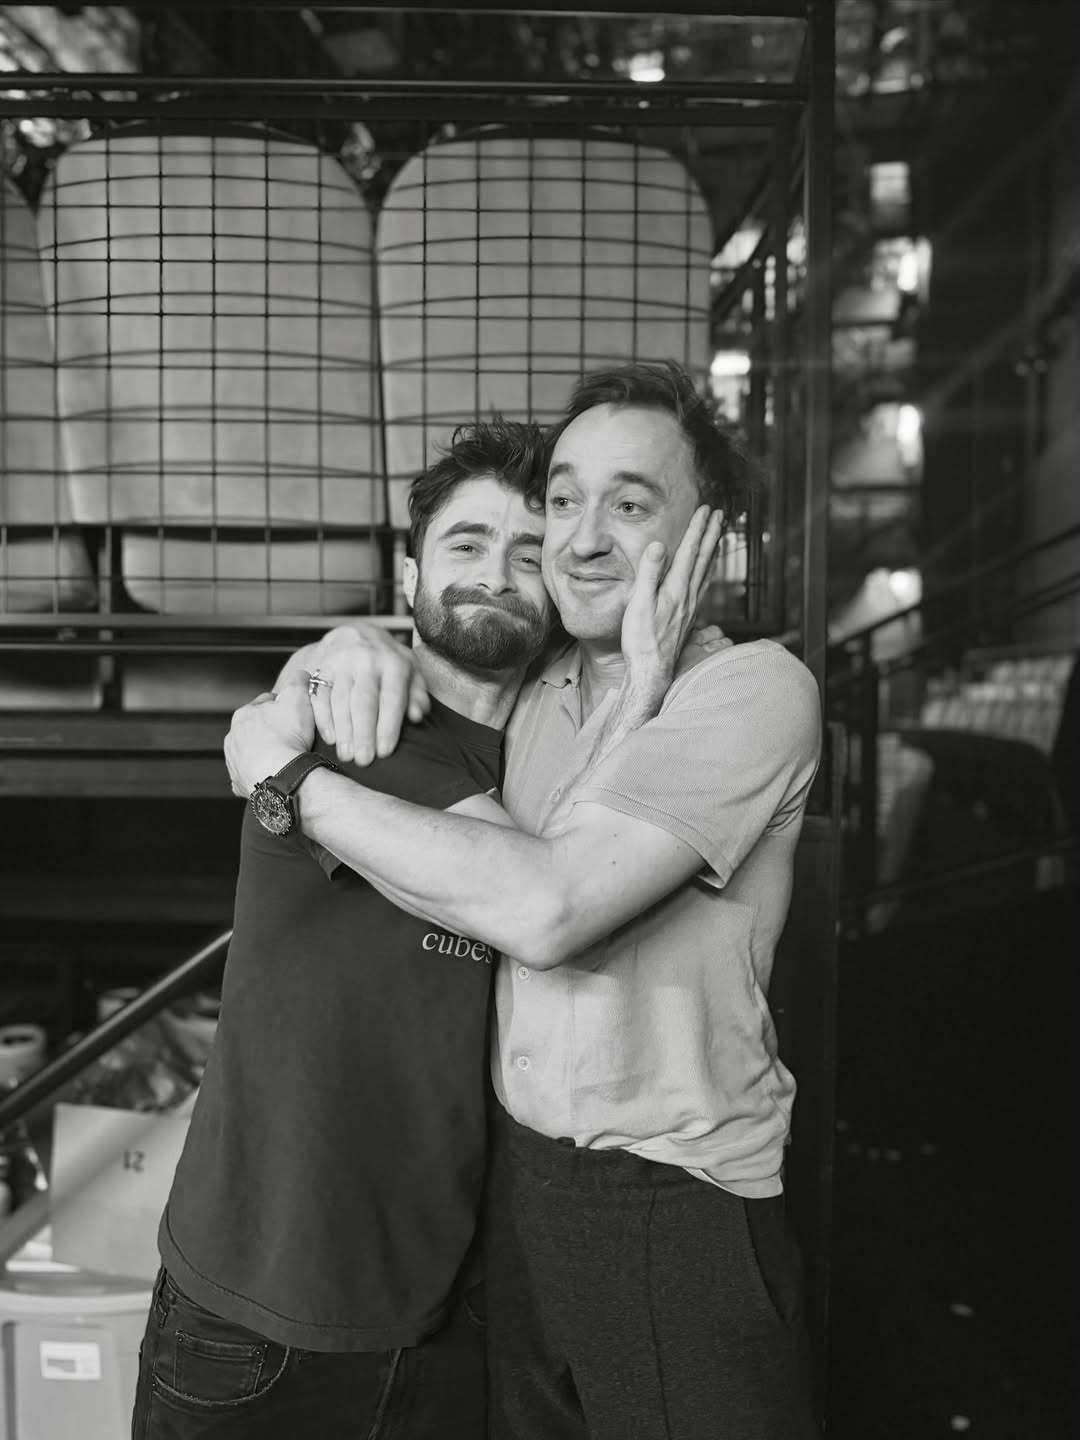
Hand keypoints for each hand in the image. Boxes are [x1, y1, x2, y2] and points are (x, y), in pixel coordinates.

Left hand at [225, 684, 313, 797]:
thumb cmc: (289, 737)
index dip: (283, 707)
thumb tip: (301, 674)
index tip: (294, 714)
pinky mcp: (240, 782)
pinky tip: (276, 773)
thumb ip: (298, 681)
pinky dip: (262, 773)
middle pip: (256, 729)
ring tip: (285, 757)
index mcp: (244, 714)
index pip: (264, 703)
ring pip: (251, 752)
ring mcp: (234, 762)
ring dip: (265, 753)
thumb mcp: (298, 698)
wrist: (282, 776)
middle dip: (271, 731)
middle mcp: (233, 737)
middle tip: (292, 736)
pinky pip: (251, 774)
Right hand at [305, 625, 428, 765]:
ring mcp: (340, 662)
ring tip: (347, 756)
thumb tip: (417, 716)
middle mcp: (366, 659)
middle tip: (364, 761)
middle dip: (363, 733)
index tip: (385, 752)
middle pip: (363, 701)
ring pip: (340, 699)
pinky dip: (323, 718)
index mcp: (393, 662)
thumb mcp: (411, 672)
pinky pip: (319, 694)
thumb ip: (418, 694)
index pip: (391, 698)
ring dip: (343, 730)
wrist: (356, 634)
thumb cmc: (389, 662)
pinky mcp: (321, 667)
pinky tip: (329, 738)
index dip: (388, 726)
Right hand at [620, 505, 723, 698]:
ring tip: (718, 535)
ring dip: (712, 551)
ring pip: (706, 572)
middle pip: (703, 559)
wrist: (651, 672)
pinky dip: (708, 572)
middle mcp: (688, 596)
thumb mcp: (639, 604)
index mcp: (675, 589)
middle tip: (719, 514)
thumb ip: (649, 573)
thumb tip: (660, 545)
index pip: (689, 552)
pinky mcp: (688, 618)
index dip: (697, 529)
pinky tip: (708, 572)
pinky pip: (702, 587)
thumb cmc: (641, 641)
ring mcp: (690, 607)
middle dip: (710, 534)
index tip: (706, 510)